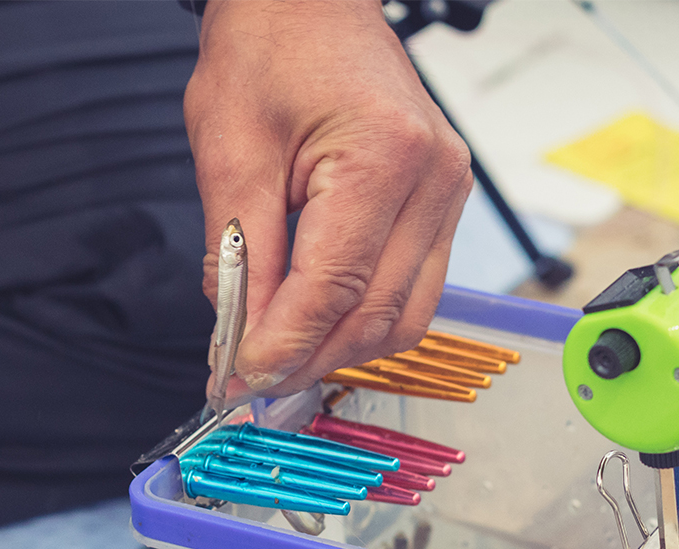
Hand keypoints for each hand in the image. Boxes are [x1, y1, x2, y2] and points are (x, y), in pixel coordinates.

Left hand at [185, 0, 472, 404]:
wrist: (308, 2)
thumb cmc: (270, 50)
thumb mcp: (230, 150)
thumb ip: (240, 255)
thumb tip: (239, 337)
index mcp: (384, 157)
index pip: (335, 289)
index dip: (285, 346)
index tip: (242, 378)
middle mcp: (433, 179)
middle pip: (379, 315)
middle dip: (311, 358)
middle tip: (252, 379)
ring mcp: (448, 193)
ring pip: (407, 317)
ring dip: (341, 348)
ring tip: (281, 356)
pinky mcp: (442, 203)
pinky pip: (414, 290)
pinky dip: (365, 318)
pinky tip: (316, 323)